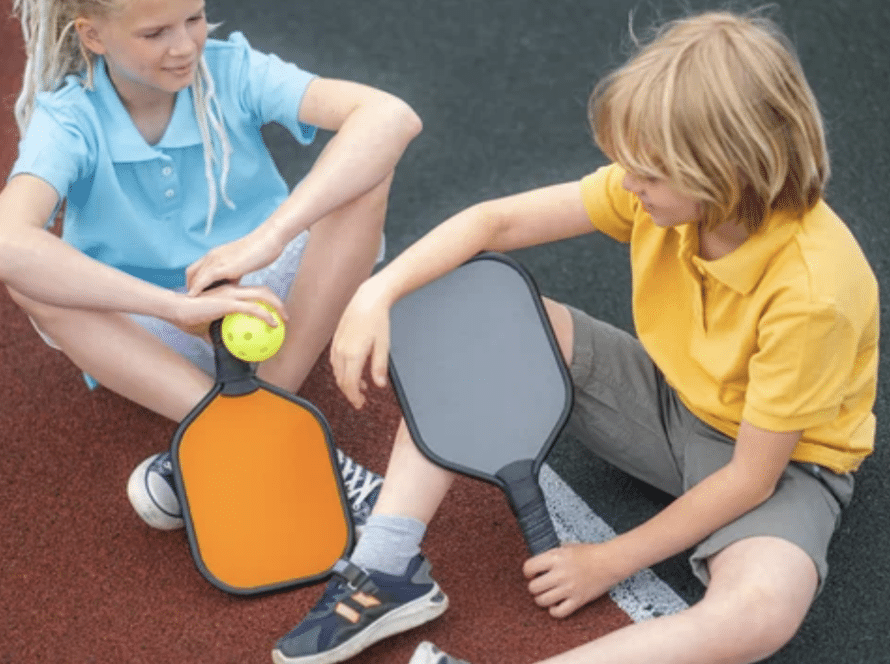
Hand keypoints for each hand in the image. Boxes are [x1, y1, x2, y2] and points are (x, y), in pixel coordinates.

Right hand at [170, 283, 287, 336]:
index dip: (266, 300)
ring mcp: (231, 294)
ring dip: (277, 306)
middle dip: (277, 301)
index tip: (275, 312)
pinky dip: (266, 315)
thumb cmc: (187, 317)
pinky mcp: (228, 303)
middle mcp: (232, 289)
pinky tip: (273, 325)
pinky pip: (253, 308)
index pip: (253, 292)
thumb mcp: (205, 327)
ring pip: (262, 295)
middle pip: (263, 290)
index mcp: (228, 292)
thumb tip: (221, 346)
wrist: (174, 310)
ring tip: (284, 321)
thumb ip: (215, 334)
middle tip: (285, 316)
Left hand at [185, 226, 284, 295]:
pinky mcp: (223, 267)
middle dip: (190, 287)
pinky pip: (203, 280)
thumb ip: (235, 273)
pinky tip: (194, 298)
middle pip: (190, 272)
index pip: (197, 268)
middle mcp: (213, 256)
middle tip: (195, 300)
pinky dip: (196, 289)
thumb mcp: (243, 264)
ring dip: (190, 290)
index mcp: (217, 254)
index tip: (197, 293)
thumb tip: (233, 284)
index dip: (194, 281)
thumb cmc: (261, 251)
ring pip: (193, 276)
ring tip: (191, 303)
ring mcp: (216, 260)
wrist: (268, 239)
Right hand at [329, 279, 391, 408]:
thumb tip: (379, 385)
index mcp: (353, 355)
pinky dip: (342, 372)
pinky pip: (335, 363)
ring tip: (360, 388)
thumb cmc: (377, 321)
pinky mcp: (335, 341)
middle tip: (360, 401)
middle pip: (341, 381)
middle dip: (350, 393)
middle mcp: (341, 352)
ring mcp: (336, 346)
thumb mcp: (384, 345)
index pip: (350, 384)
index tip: (361, 404)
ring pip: (337, 373)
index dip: (354, 398)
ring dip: (346, 383)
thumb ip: (379, 367)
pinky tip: (352, 371)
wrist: (367, 300)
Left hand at [523, 542, 627, 618]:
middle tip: (540, 585)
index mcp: (555, 557)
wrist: (610, 561)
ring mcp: (569, 588)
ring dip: (541, 599)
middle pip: (533, 587)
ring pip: (542, 601)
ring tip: (546, 595)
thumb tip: (538, 564)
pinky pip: (558, 612)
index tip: (532, 573)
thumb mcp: (566, 546)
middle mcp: (560, 573)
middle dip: (534, 586)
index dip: (528, 572)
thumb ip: (552, 555)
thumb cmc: (589, 552)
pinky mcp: (578, 600)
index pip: (528, 567)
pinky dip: (554, 611)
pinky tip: (555, 605)